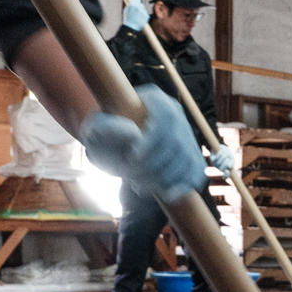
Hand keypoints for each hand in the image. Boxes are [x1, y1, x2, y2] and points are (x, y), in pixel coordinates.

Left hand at [81, 88, 204, 199]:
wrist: (113, 152)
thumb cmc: (102, 139)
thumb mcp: (95, 132)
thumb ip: (107, 128)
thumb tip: (133, 132)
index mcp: (153, 98)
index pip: (166, 116)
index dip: (153, 140)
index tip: (132, 156)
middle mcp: (175, 112)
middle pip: (177, 141)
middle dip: (155, 165)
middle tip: (132, 176)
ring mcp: (185, 134)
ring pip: (187, 158)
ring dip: (165, 178)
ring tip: (141, 184)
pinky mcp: (190, 154)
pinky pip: (196, 171)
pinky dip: (183, 185)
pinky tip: (165, 193)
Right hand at [123, 0, 150, 30]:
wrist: (131, 28)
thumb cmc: (128, 19)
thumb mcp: (127, 10)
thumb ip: (131, 5)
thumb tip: (134, 1)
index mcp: (133, 4)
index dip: (137, 1)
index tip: (137, 3)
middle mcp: (139, 7)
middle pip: (141, 4)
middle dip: (139, 8)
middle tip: (136, 12)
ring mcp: (143, 11)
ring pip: (144, 10)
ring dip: (141, 12)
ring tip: (137, 17)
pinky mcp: (147, 16)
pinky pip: (145, 14)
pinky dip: (143, 16)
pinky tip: (139, 20)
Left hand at [208, 144, 233, 173]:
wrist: (221, 147)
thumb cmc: (227, 154)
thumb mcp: (232, 158)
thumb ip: (232, 162)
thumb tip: (229, 167)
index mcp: (225, 169)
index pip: (225, 176)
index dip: (226, 175)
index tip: (228, 171)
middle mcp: (220, 168)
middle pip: (222, 169)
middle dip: (225, 163)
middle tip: (228, 158)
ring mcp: (215, 164)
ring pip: (219, 163)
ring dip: (223, 157)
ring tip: (226, 152)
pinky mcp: (212, 159)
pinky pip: (216, 158)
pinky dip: (220, 154)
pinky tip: (222, 150)